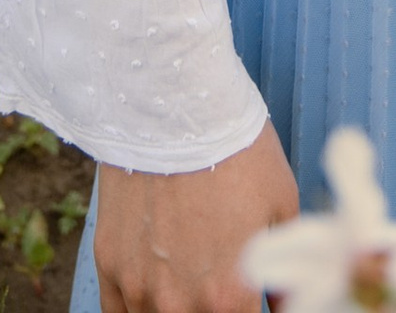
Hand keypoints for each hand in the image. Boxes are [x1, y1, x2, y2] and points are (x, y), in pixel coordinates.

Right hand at [96, 124, 296, 312]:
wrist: (174, 102)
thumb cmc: (235, 149)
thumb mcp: (281, 206)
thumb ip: (283, 270)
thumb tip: (286, 306)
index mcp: (229, 297)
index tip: (249, 304)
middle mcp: (180, 304)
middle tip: (220, 295)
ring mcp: (138, 288)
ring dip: (175, 312)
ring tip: (188, 288)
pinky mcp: (108, 264)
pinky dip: (137, 310)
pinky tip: (153, 295)